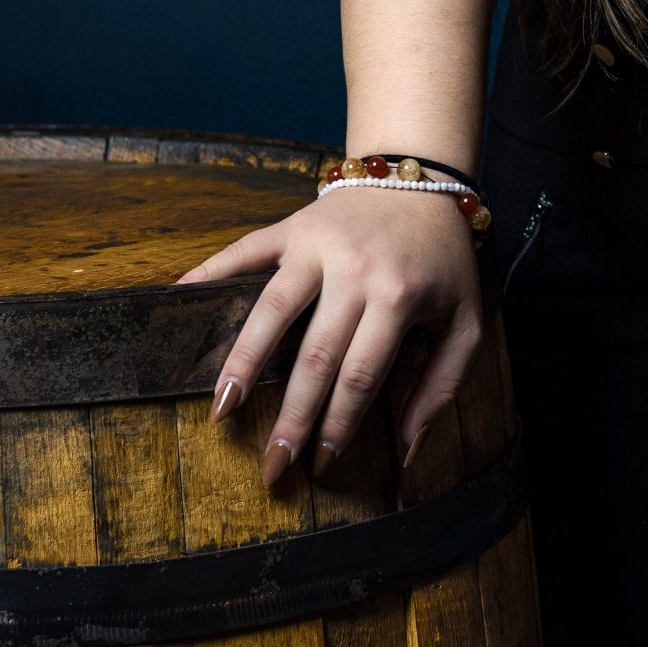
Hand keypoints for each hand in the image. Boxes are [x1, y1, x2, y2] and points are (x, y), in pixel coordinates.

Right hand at [175, 184, 483, 488]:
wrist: (424, 179)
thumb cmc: (444, 259)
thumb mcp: (466, 319)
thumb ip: (445, 382)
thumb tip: (411, 448)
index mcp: (398, 296)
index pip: (360, 375)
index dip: (338, 425)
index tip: (319, 465)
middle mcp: (354, 271)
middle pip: (314, 356)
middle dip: (291, 419)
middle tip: (270, 467)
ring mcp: (318, 245)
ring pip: (271, 310)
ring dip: (243, 363)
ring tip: (220, 410)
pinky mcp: (292, 225)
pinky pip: (245, 250)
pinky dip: (210, 271)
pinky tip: (181, 298)